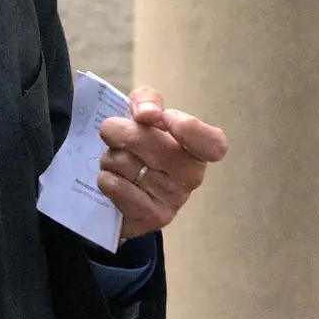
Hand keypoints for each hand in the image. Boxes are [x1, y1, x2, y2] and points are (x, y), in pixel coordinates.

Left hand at [96, 86, 227, 241]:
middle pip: (146, 141)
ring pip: (123, 162)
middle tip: (114, 134)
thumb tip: (147, 114)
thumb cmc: (140, 145)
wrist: (124, 188)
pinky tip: (113, 180)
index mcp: (198, 149)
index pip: (213, 144)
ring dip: (109, 157)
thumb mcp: (145, 112)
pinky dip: (105, 178)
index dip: (188, 128)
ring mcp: (173, 200)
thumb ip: (147, 101)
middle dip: (120, 132)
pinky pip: (115, 186)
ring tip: (118, 162)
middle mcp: (192, 176)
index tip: (164, 118)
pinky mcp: (151, 218)